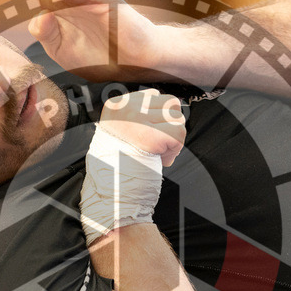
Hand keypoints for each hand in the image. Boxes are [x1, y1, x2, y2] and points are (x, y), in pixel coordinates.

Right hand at [80, 90, 184, 243]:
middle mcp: (125, 109)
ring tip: (158, 155)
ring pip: (178, 119)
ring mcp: (137, 121)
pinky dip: (175, 151)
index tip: (147, 139)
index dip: (158, 120)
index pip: (153, 96)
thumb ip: (136, 113)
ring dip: (173, 140)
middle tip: (157, 148)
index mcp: (116, 105)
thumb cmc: (118, 167)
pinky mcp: (150, 137)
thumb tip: (156, 96)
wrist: (112, 194)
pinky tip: (162, 161)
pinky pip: (179, 135)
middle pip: (170, 103)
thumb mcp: (120, 130)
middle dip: (170, 127)